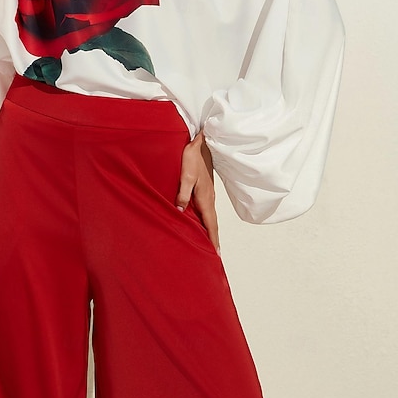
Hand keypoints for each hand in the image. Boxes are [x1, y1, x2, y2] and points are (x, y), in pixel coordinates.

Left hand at [176, 131, 219, 254]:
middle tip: (216, 255)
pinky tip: (204, 222)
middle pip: (212, 223)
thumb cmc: (192, 157)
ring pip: (211, 216)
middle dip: (214, 238)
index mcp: (205, 197)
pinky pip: (208, 209)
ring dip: (211, 230)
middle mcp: (209, 198)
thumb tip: (181, 210)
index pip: (210, 223)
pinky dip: (208, 220)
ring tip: (211, 243)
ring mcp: (209, 193)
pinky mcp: (206, 189)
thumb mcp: (186, 174)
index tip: (216, 253)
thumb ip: (183, 192)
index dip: (212, 238)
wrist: (202, 142)